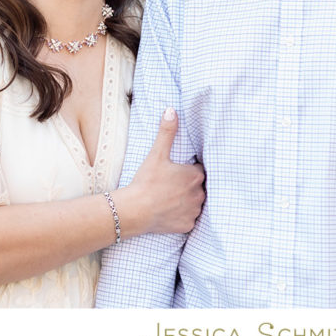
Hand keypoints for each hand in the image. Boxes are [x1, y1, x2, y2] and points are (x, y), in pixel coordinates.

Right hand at [123, 107, 204, 234]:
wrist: (135, 210)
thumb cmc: (146, 181)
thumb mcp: (157, 154)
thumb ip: (166, 132)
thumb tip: (171, 110)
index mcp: (195, 175)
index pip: (199, 170)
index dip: (189, 170)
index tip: (177, 171)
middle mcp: (200, 194)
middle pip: (199, 187)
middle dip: (189, 185)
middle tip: (172, 184)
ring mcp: (194, 211)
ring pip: (195, 203)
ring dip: (187, 201)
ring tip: (170, 198)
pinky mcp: (188, 225)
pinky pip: (189, 219)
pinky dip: (182, 216)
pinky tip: (170, 212)